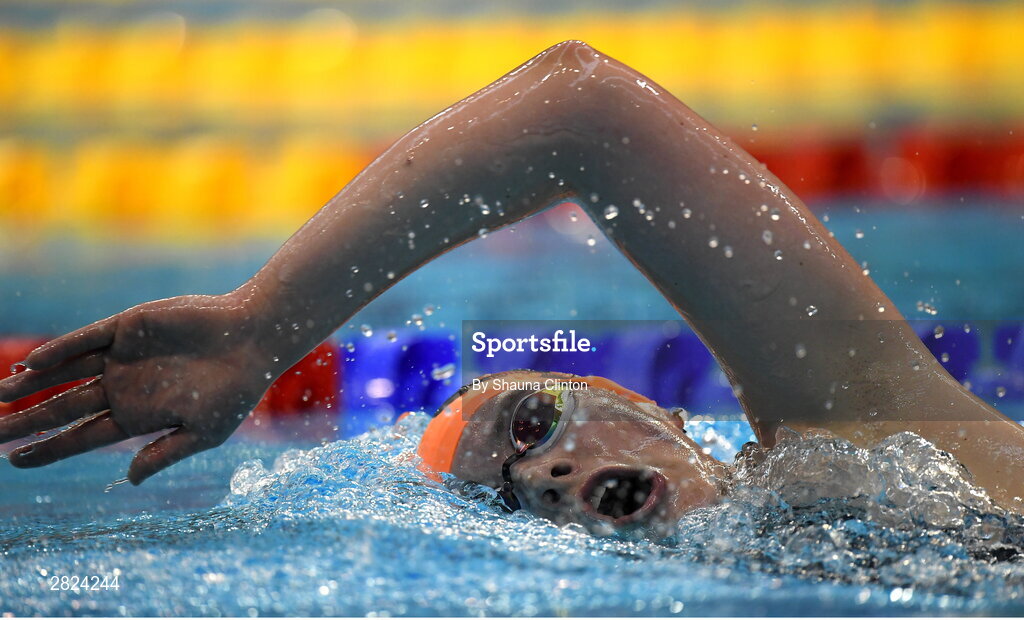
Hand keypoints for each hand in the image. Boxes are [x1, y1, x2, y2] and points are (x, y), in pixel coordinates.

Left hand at [0, 293, 273, 483]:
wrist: (253, 338)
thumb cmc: (237, 390)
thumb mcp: (204, 433)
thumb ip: (165, 453)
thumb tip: (131, 479)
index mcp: (137, 417)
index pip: (80, 437)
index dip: (46, 449)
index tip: (13, 461)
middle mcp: (122, 387)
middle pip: (61, 408)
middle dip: (23, 422)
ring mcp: (121, 357)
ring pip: (63, 373)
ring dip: (30, 386)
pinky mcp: (127, 328)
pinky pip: (84, 340)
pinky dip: (58, 351)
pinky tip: (32, 364)